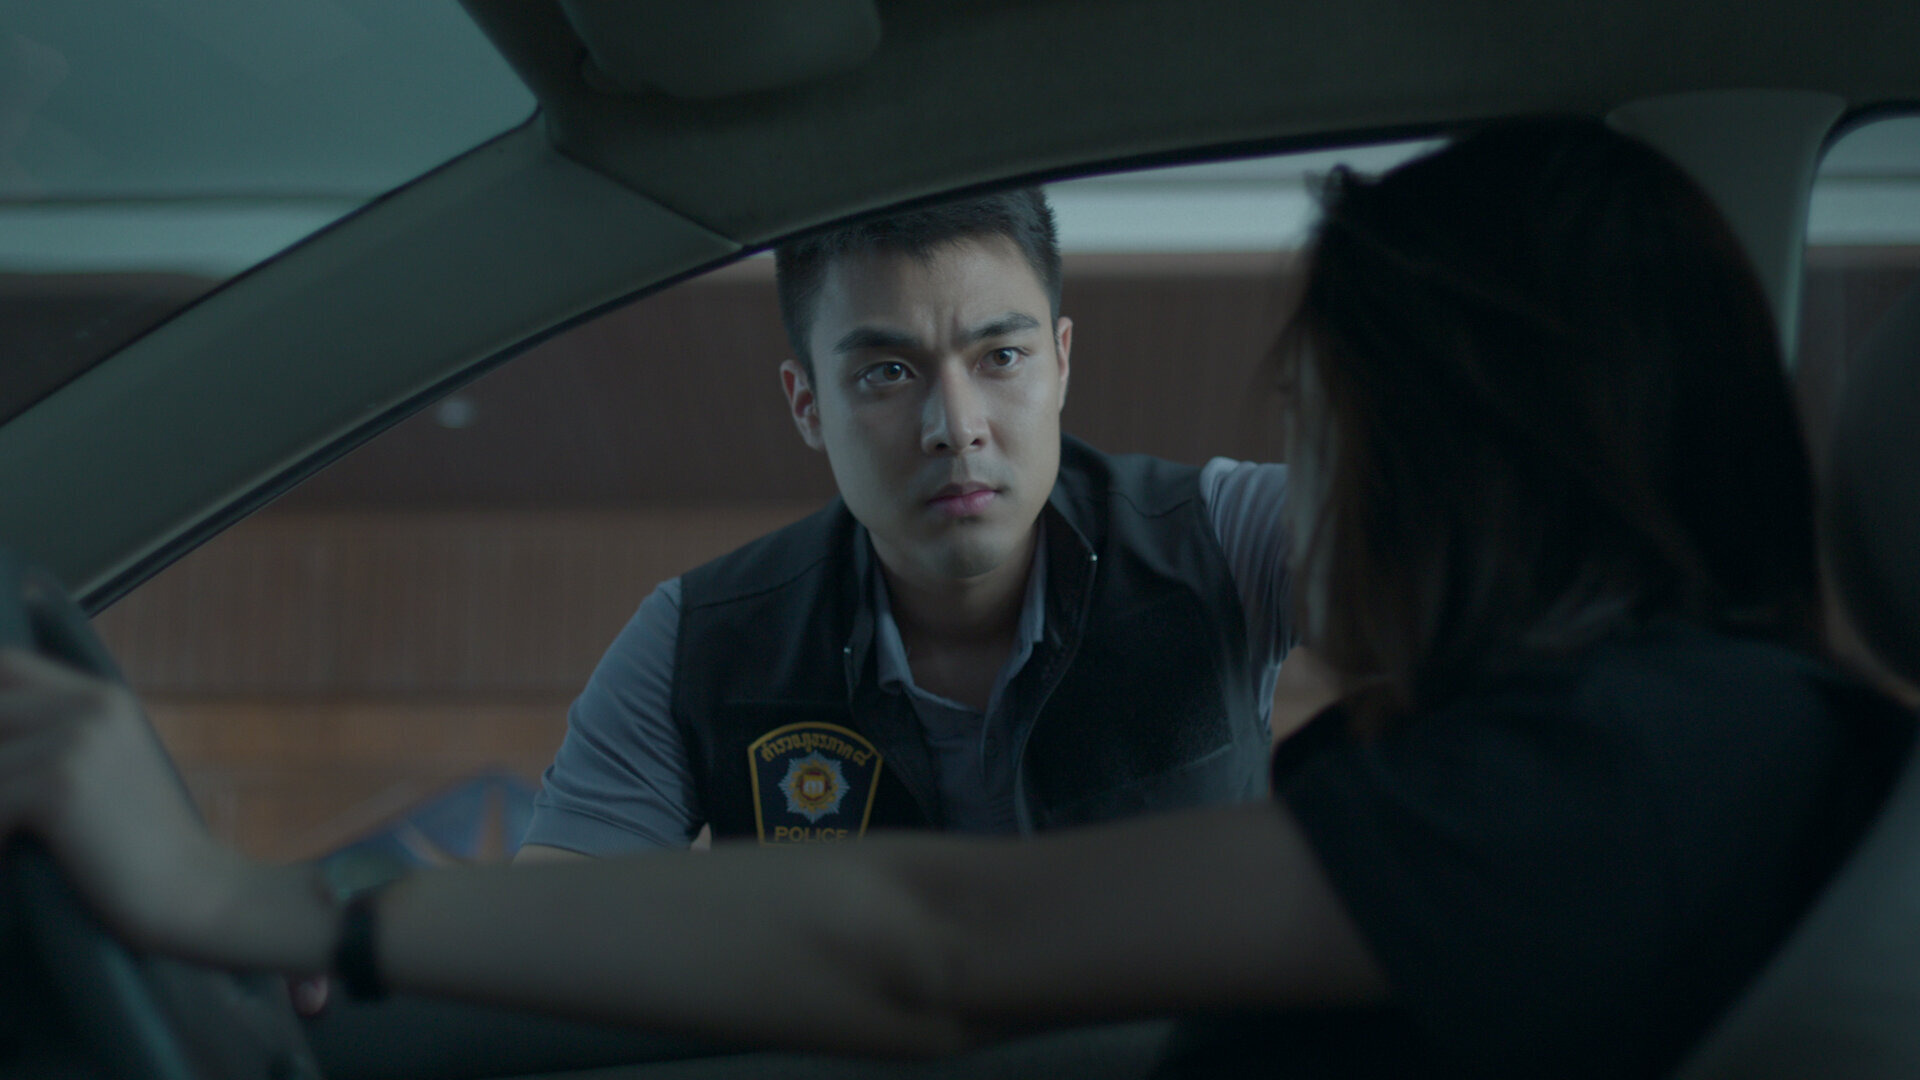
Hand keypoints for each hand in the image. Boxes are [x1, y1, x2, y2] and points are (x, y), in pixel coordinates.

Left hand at [0, 647, 241, 952]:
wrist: (193, 891)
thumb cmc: (142, 845)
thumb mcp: (109, 768)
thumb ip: (57, 737)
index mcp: (102, 698)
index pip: (5, 665)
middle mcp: (89, 706)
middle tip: (5, 803)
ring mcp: (75, 741)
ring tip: (8, 832)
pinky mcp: (59, 786)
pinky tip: (9, 855)